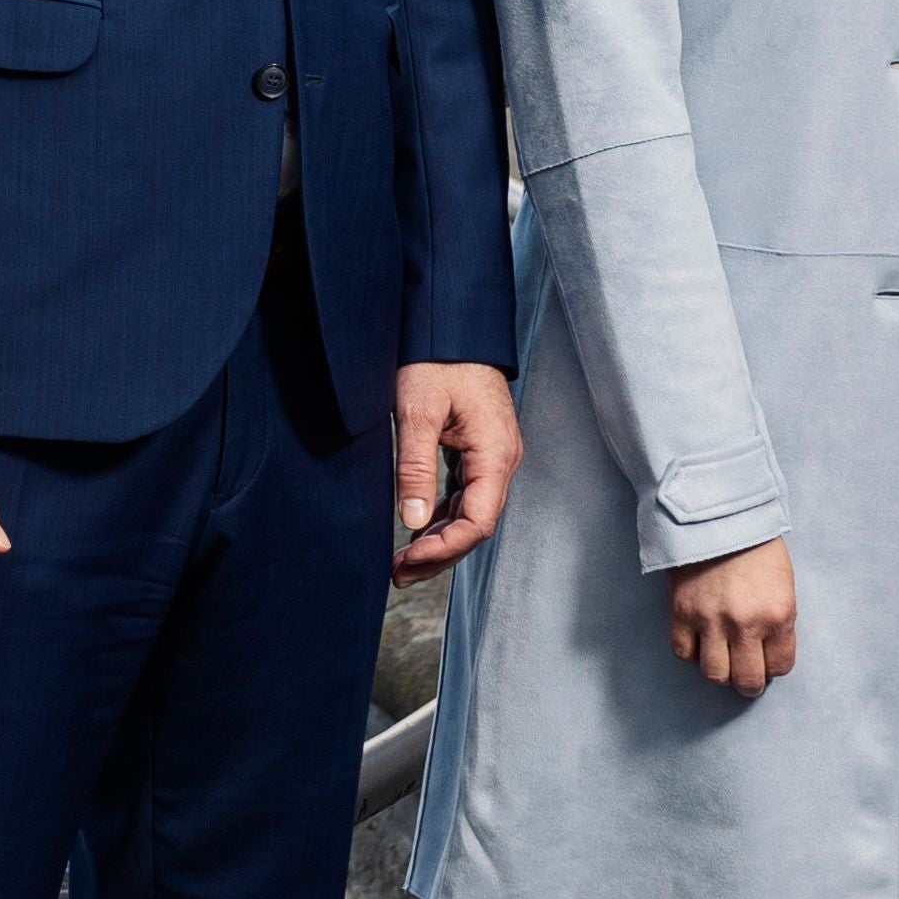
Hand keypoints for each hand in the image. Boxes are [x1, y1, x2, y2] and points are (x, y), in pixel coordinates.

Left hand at [390, 360, 521, 576]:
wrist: (452, 324)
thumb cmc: (437, 360)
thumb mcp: (418, 412)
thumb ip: (416, 467)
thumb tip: (412, 520)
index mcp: (494, 454)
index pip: (478, 522)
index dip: (444, 549)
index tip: (408, 560)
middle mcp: (501, 460)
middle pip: (475, 525)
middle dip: (438, 554)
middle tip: (397, 574)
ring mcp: (491, 456)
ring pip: (470, 513)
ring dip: (438, 539)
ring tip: (402, 562)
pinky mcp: (478, 449)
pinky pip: (465, 494)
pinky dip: (442, 516)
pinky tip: (418, 529)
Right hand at [665, 538, 796, 695]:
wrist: (716, 513)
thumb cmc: (755, 546)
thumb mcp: (783, 584)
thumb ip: (777, 621)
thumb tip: (766, 653)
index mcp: (778, 614)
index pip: (780, 666)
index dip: (773, 666)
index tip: (766, 660)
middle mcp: (745, 623)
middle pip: (747, 680)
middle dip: (748, 683)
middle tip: (744, 674)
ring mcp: (710, 620)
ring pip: (714, 674)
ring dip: (720, 671)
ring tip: (721, 658)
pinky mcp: (680, 612)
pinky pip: (683, 653)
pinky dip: (692, 653)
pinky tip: (699, 640)